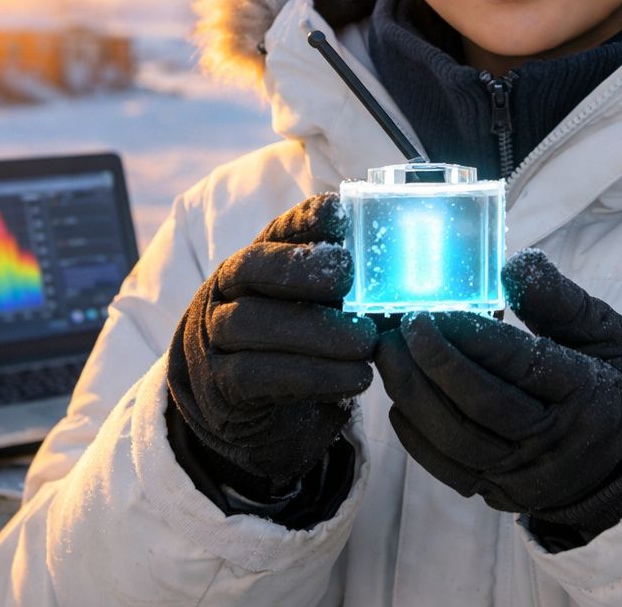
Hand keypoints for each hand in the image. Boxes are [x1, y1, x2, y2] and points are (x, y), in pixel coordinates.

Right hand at [166, 193, 377, 496]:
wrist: (249, 407)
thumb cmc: (299, 344)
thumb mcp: (320, 308)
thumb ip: (345, 283)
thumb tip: (404, 265)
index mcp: (258, 260)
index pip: (278, 229)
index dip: (306, 219)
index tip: (339, 215)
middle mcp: (230, 289)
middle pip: (253, 267)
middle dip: (300, 268)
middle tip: (347, 278)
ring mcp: (217, 336)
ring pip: (251, 321)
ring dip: (314, 331)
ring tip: (365, 341)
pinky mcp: (223, 383)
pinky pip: (258, 374)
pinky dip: (312, 375)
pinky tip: (355, 377)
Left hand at [374, 250, 621, 536]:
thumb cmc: (614, 375)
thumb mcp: (603, 329)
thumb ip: (559, 299)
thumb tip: (513, 265)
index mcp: (589, 395)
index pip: (523, 365)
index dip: (475, 337)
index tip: (437, 309)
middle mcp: (559, 443)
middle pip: (483, 406)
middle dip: (434, 363)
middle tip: (400, 326)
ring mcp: (529, 475)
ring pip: (460, 440)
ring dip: (415, 395)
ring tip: (389, 354)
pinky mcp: (505, 494)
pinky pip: (451, 471)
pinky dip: (417, 438)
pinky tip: (397, 402)